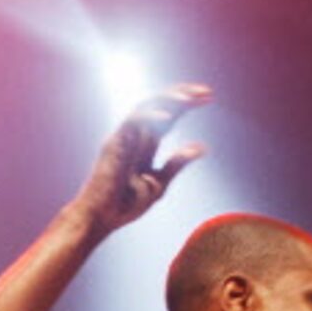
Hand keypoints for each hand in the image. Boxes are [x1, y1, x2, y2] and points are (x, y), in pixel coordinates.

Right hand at [72, 83, 210, 235]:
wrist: (102, 218)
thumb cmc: (125, 203)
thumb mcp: (159, 183)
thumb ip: (177, 163)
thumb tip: (202, 146)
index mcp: (146, 143)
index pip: (169, 115)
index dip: (187, 104)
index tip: (209, 97)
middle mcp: (135, 135)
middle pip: (159, 105)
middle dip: (182, 95)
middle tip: (206, 92)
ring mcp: (124, 137)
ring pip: (145, 106)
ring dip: (168, 100)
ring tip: (188, 99)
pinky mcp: (114, 143)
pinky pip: (131, 122)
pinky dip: (148, 117)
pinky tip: (167, 117)